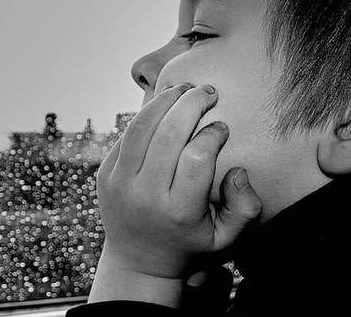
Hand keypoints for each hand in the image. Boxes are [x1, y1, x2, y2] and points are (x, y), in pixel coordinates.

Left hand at [88, 83, 260, 303]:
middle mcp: (146, 196)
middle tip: (209, 92)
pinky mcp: (105, 174)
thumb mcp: (227, 238)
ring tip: (185, 89)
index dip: (213, 134)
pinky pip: (126, 134)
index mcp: (178, 211)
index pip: (197, 157)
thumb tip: (236, 170)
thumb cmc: (190, 243)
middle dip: (192, 104)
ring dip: (165, 100)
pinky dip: (146, 115)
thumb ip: (245, 208)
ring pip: (140, 127)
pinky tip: (164, 105)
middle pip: (168, 134)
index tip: (222, 127)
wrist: (138, 261)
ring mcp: (120, 183)